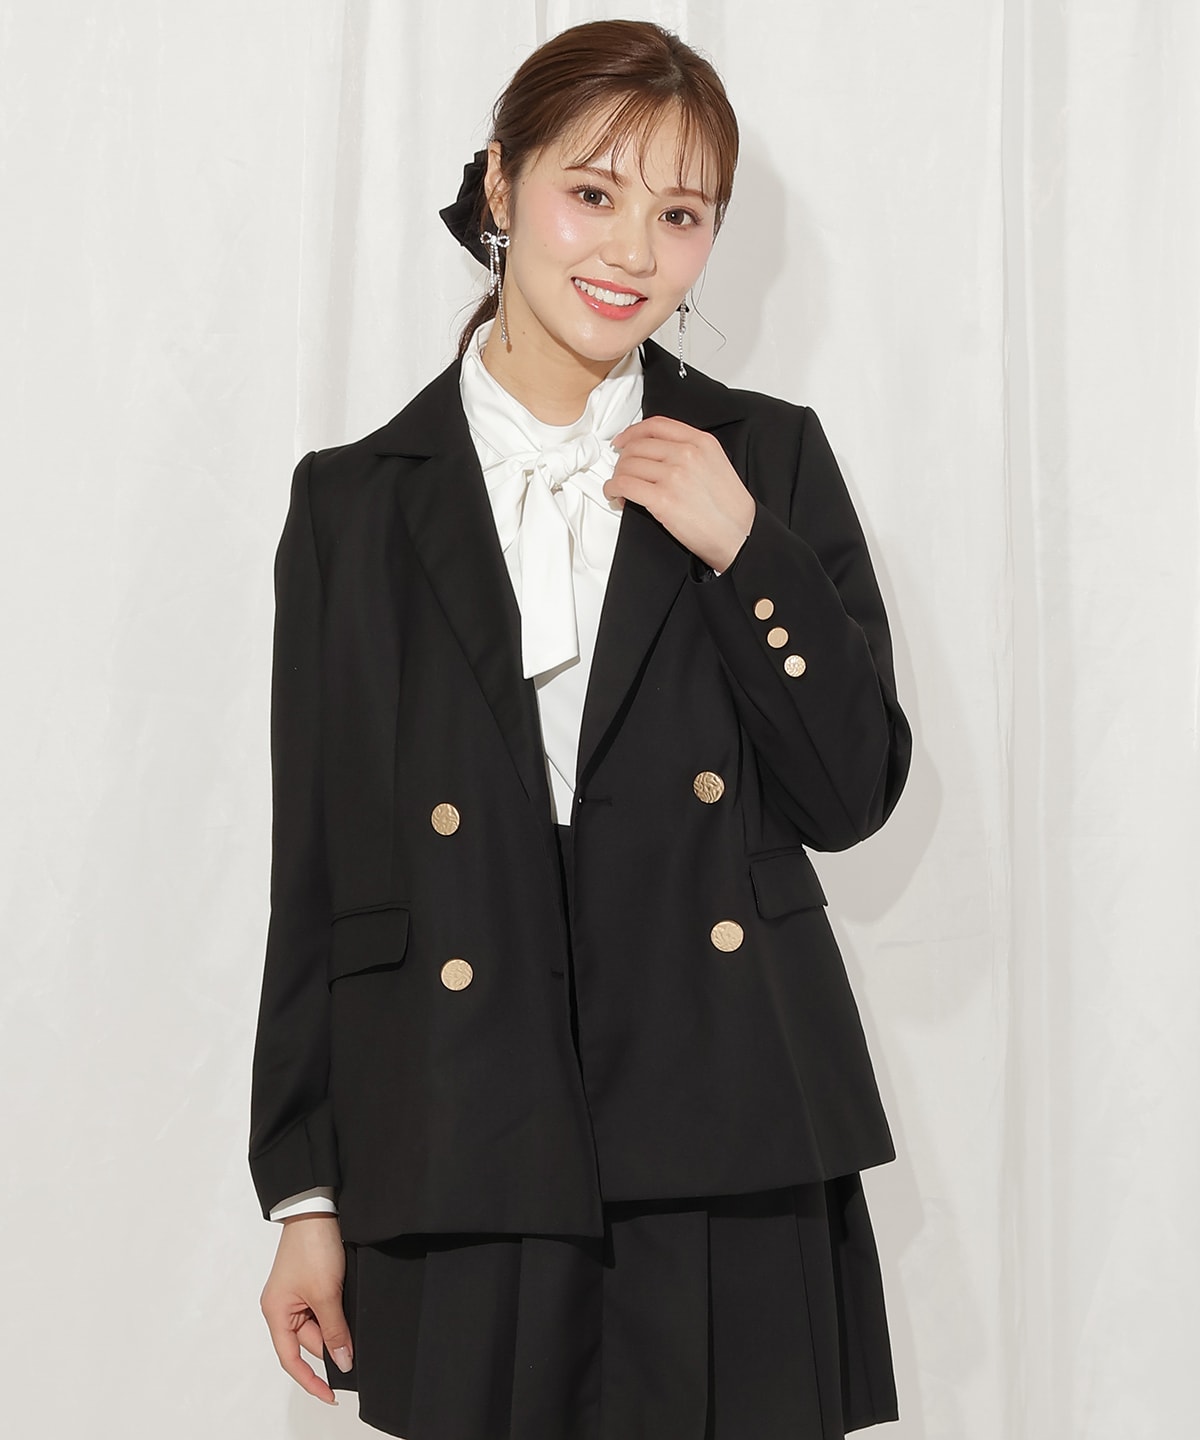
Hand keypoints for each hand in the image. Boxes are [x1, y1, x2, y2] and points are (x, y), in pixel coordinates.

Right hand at [260, 1214, 352, 1404]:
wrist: (318, 1207)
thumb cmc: (311, 1246)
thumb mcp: (326, 1293)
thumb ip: (335, 1330)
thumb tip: (342, 1361)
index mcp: (275, 1312)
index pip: (291, 1360)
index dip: (311, 1381)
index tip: (331, 1395)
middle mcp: (281, 1306)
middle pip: (309, 1341)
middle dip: (332, 1342)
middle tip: (355, 1342)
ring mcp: (296, 1294)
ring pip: (319, 1324)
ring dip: (336, 1324)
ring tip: (350, 1310)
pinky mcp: (309, 1283)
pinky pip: (323, 1308)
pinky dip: (336, 1311)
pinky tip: (348, 1305)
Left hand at [606, 416, 755, 571]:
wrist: (739, 535)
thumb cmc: (729, 508)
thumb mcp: (716, 463)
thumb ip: (690, 451)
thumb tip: (656, 452)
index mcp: (701, 442)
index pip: (656, 425)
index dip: (632, 432)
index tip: (623, 441)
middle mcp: (686, 454)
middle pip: (637, 446)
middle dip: (624, 460)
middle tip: (622, 473)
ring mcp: (674, 475)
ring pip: (627, 465)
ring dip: (618, 477)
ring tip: (620, 489)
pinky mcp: (662, 499)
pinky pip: (624, 485)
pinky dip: (613, 489)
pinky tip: (615, 495)